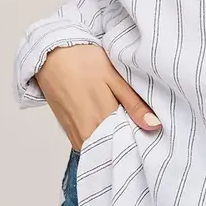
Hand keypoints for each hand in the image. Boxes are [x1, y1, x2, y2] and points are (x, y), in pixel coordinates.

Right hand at [34, 43, 161, 150]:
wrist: (51, 55)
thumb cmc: (84, 62)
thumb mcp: (114, 78)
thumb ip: (134, 105)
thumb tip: (154, 126)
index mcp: (103, 120)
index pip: (128, 144)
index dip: (141, 142)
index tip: (150, 135)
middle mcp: (87, 133)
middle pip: (114, 150)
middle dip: (128, 144)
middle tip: (140, 130)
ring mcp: (76, 135)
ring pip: (101, 149)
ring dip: (113, 143)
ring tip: (125, 126)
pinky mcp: (68, 132)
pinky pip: (88, 145)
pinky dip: (101, 141)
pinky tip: (109, 126)